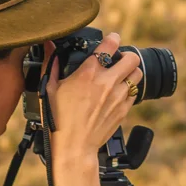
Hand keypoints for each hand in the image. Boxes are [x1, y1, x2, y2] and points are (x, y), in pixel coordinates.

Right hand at [41, 33, 142, 163]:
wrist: (74, 146)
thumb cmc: (58, 119)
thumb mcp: (50, 89)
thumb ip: (51, 64)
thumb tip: (48, 46)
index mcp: (87, 74)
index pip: (109, 45)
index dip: (113, 39)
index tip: (112, 40)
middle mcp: (106, 82)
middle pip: (131, 58)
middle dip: (126, 55)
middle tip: (119, 59)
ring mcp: (118, 97)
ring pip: (137, 74)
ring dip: (130, 72)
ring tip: (121, 76)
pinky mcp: (124, 110)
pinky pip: (134, 93)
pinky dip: (128, 90)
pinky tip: (117, 94)